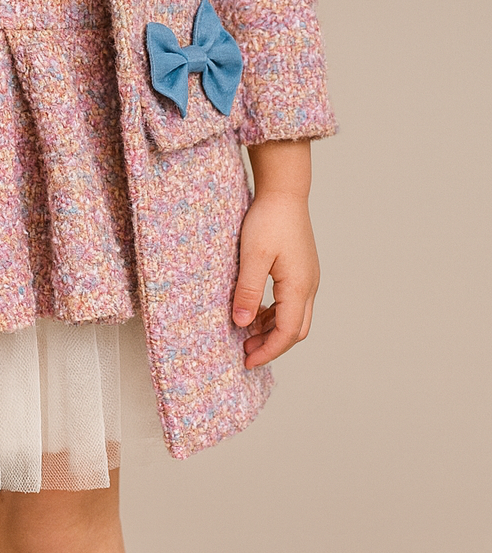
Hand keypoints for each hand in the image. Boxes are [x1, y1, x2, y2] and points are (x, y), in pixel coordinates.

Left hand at [234, 140, 319, 368]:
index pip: (286, 334)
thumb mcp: (253, 256)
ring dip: (273, 329)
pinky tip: (258, 310)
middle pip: (296, 330)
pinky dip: (277, 313)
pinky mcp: (302, 268)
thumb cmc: (269, 220)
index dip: (267, 352)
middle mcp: (309, 285)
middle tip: (245, 350)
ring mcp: (308, 277)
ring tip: (247, 332)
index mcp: (299, 287)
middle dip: (272, 345)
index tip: (247, 361)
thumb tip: (242, 324)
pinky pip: (293, 302)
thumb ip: (249, 291)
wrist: (285, 191)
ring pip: (296, 316)